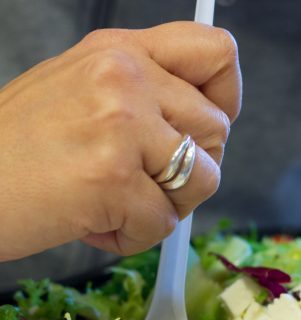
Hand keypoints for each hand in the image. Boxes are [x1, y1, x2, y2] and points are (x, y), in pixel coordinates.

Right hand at [0, 21, 241, 260]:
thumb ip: (146, 96)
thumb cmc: (23, 148)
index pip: (217, 52)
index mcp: (122, 51)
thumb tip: (207, 124)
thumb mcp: (83, 92)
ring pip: (204, 179)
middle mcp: (126, 77)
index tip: (206, 128)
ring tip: (120, 205)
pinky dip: (136, 236)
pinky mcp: (113, 178)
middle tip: (144, 182)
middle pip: (217, 130)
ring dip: (167, 206)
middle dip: (190, 170)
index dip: (226, 96)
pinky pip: (165, 223)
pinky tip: (98, 225)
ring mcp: (121, 125)